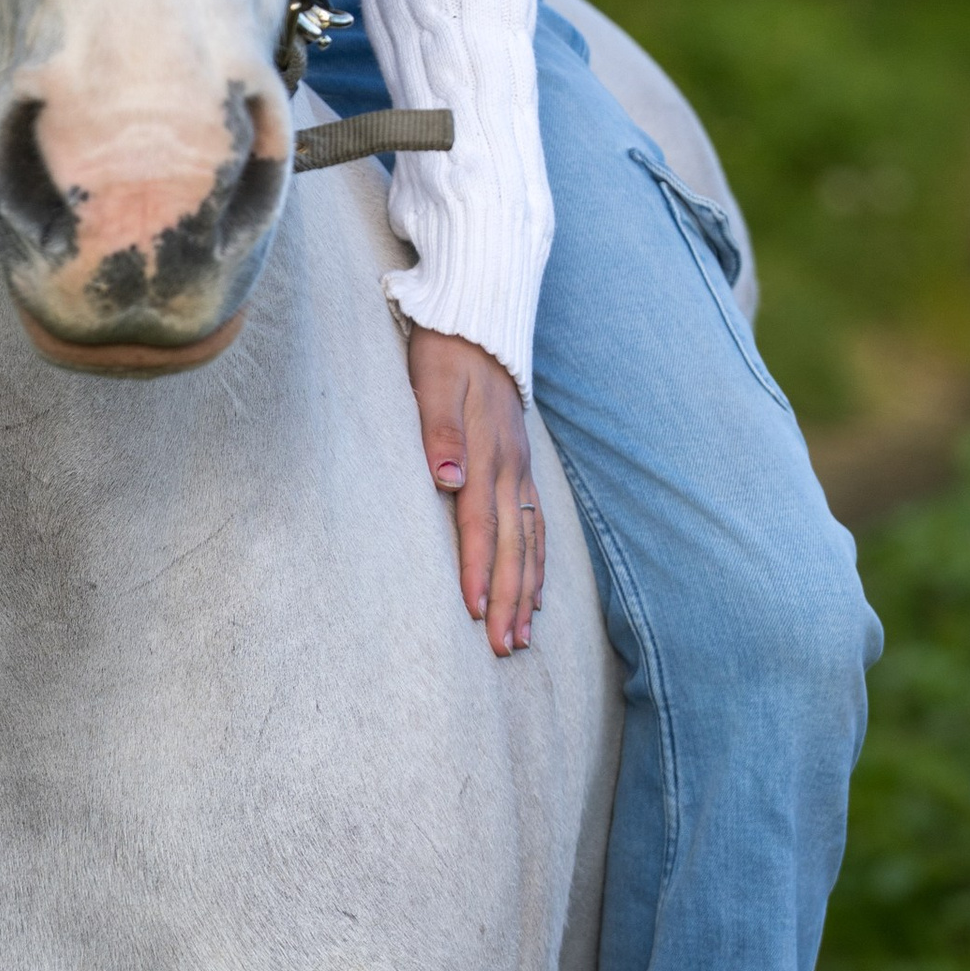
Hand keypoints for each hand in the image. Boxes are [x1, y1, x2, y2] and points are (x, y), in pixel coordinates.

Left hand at [404, 326, 543, 657]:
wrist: (477, 322)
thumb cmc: (444, 353)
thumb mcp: (432, 381)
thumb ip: (438, 431)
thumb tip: (448, 480)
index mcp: (486, 453)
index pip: (480, 524)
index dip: (478, 569)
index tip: (474, 613)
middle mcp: (510, 467)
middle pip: (511, 544)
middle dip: (507, 599)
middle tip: (504, 649)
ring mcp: (520, 469)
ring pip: (528, 540)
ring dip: (525, 590)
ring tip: (522, 637)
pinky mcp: (522, 466)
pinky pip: (536, 524)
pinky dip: (537, 562)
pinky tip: (534, 591)